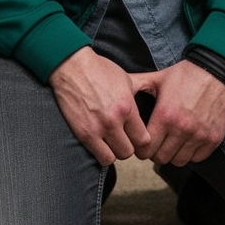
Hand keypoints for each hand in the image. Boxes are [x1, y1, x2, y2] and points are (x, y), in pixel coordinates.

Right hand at [49, 46, 150, 165]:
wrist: (72, 66)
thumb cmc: (99, 69)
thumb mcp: (126, 78)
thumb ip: (140, 91)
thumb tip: (153, 94)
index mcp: (127, 106)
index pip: (144, 139)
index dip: (142, 139)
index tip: (137, 135)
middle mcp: (114, 120)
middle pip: (130, 151)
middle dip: (128, 145)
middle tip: (124, 138)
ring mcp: (97, 129)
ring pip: (115, 157)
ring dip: (115, 151)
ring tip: (112, 141)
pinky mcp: (83, 134)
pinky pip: (100, 157)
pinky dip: (102, 154)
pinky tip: (102, 144)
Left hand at [130, 60, 224, 166]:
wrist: (216, 69)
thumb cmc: (185, 74)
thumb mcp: (158, 78)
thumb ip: (137, 85)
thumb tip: (117, 87)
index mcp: (165, 115)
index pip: (146, 149)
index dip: (141, 148)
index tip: (144, 142)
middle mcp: (182, 128)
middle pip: (161, 158)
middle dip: (156, 152)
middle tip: (158, 142)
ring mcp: (199, 135)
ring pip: (179, 161)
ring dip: (173, 154)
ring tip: (172, 142)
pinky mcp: (213, 138)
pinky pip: (197, 158)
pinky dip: (191, 153)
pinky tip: (188, 141)